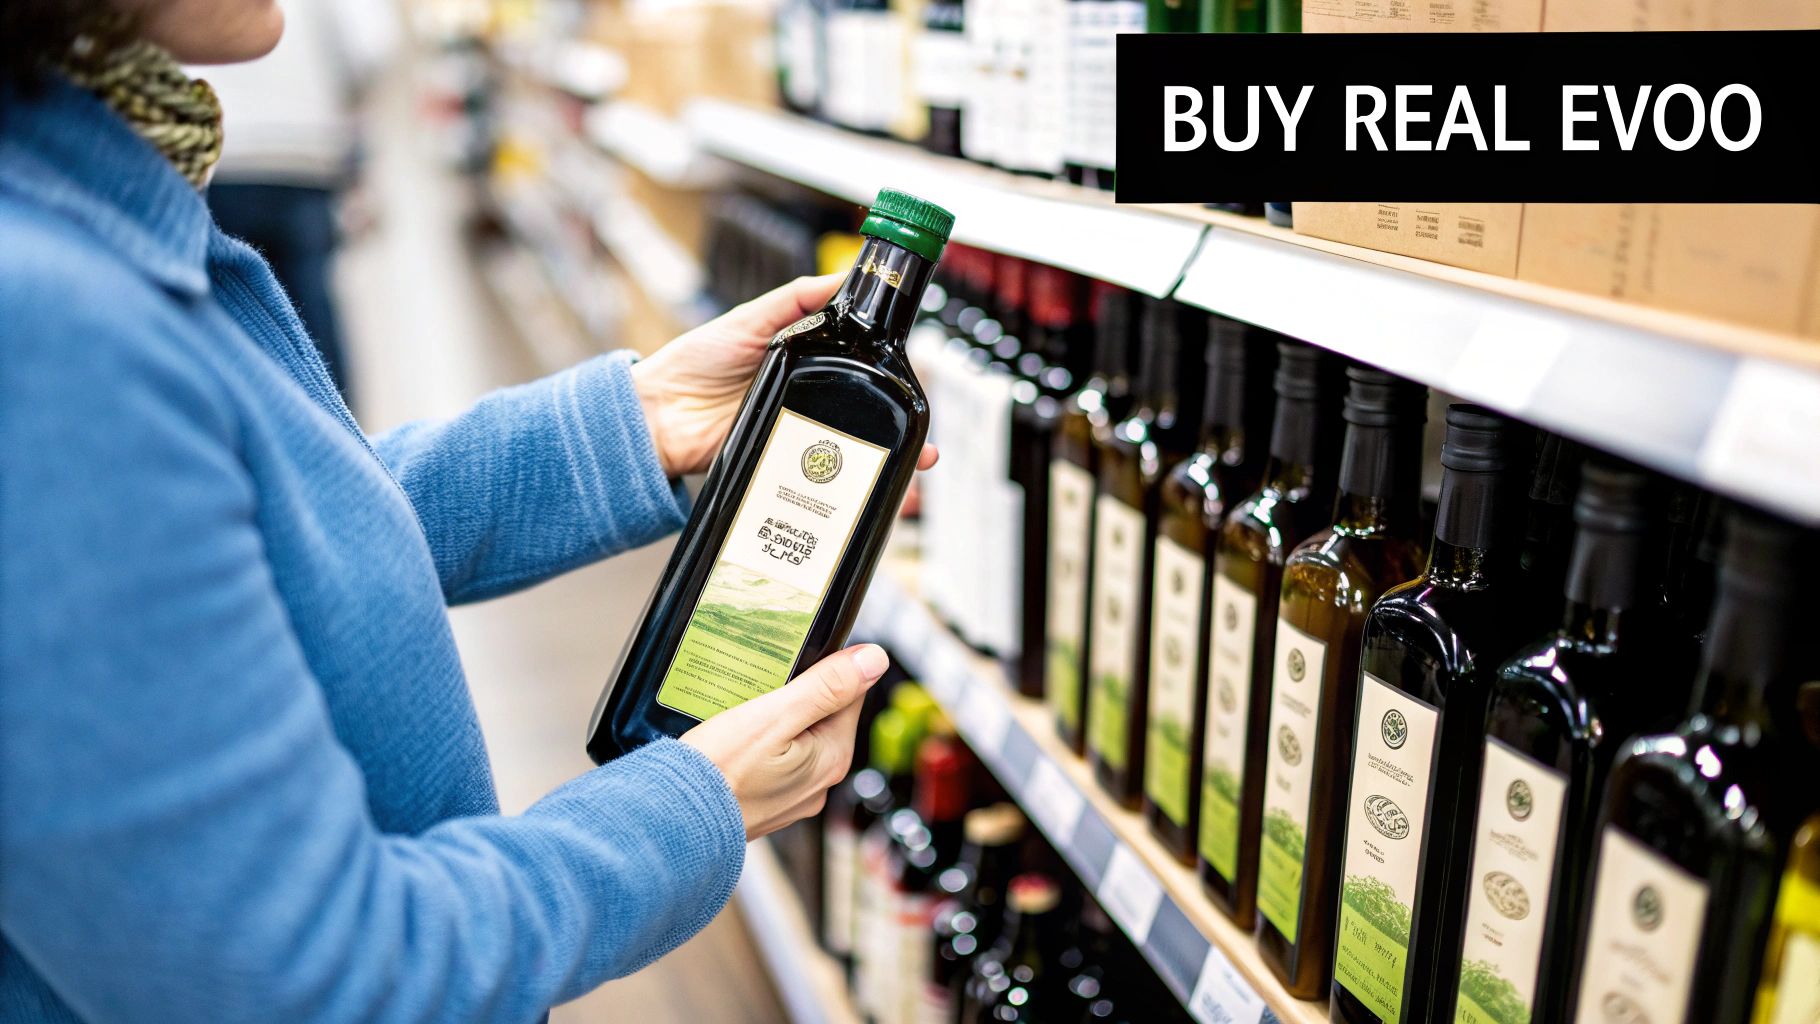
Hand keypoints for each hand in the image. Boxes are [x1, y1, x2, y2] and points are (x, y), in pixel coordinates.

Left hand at [631, 275, 940, 477]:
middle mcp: (805, 403)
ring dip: (885, 467)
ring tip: (911, 469)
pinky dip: (850, 494)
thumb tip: (843, 276)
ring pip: (852, 457)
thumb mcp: (751, 320)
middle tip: (925, 443)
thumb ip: (797, 300)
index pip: (859, 373)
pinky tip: (873, 494)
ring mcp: (794, 438)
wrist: (655, 416)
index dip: (891, 382)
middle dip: (902, 435)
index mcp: (804, 364)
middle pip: (866, 422)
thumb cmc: (693, 363)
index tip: (918, 384)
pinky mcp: (780, 468)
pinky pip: (821, 483)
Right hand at [681, 644, 890, 840]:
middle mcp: (819, 783)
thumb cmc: (718, 772)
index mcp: (832, 758)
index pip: (849, 694)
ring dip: (775, 718)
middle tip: (762, 683)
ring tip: (743, 708)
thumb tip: (873, 660)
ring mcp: (792, 796)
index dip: (824, 669)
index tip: (794, 659)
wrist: (675, 821)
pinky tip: (735, 736)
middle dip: (796, 694)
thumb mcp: (774, 716)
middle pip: (821, 716)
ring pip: (795, 738)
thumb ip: (826, 687)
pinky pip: (773, 760)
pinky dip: (758, 743)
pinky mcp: (766, 802)